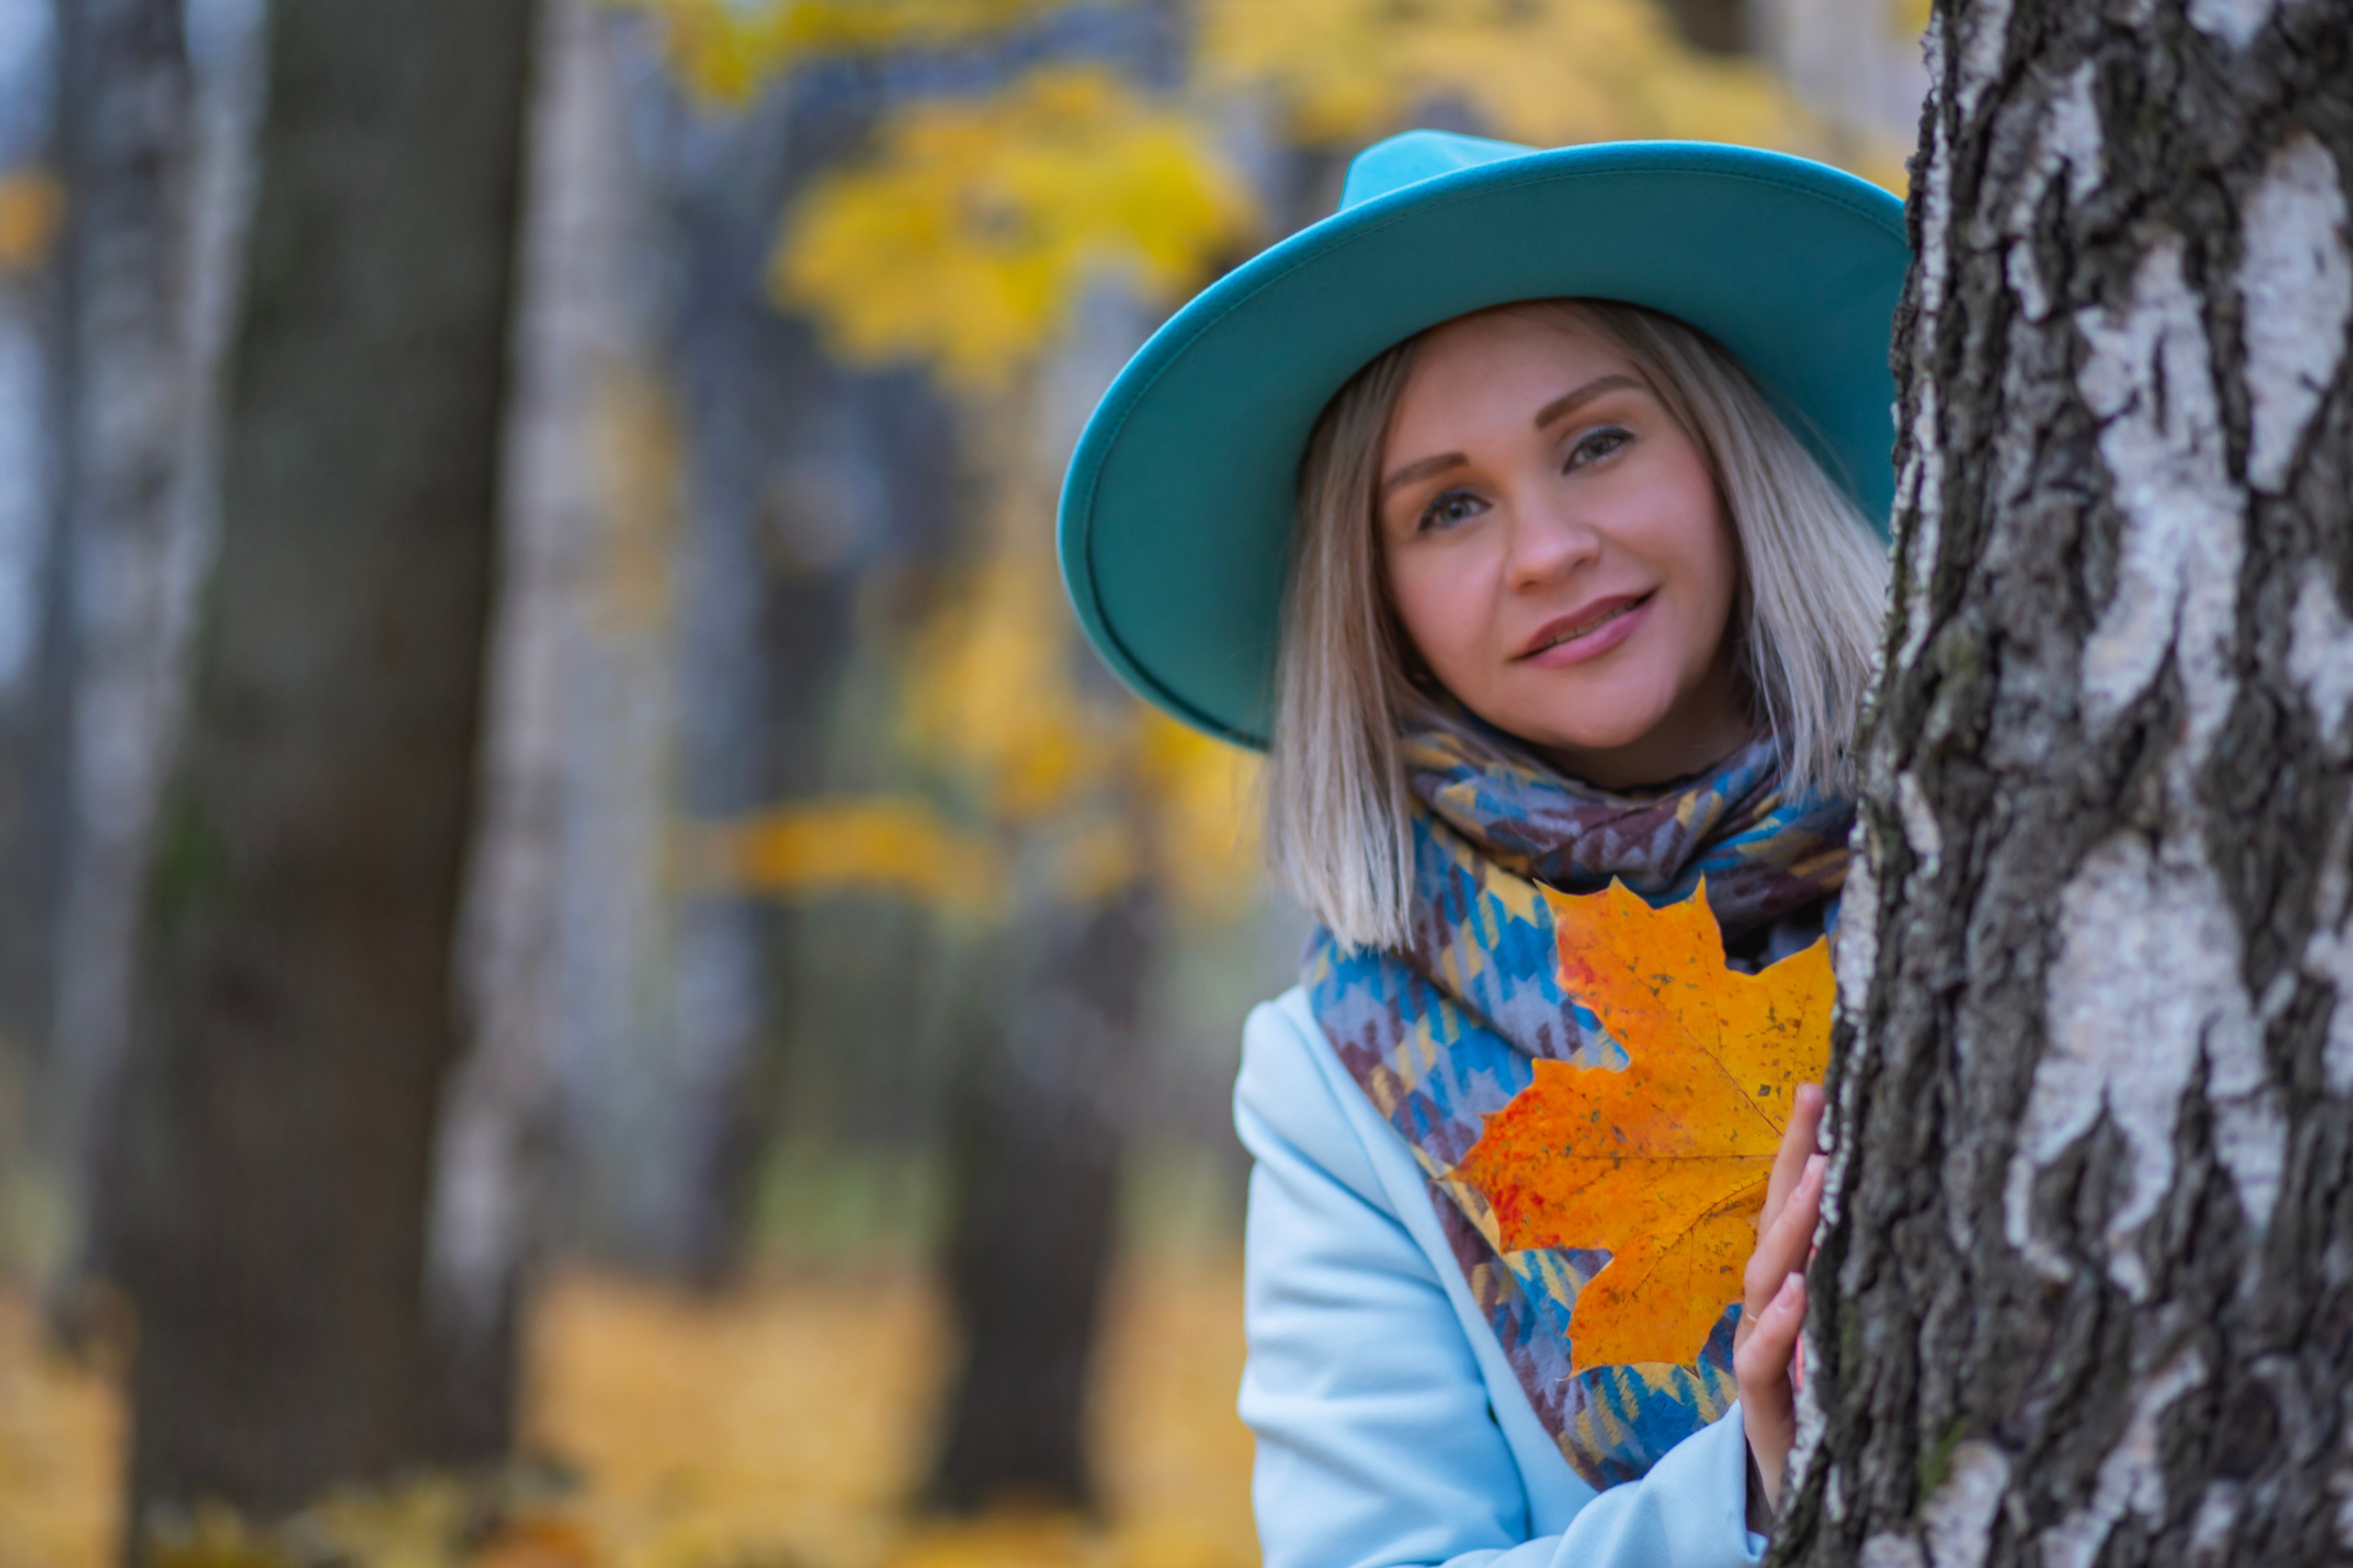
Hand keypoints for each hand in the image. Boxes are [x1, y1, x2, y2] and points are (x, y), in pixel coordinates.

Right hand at [1733, 1082, 1824, 1530]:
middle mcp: (1767, 1304)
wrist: (1801, 1493)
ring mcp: (1759, 1348)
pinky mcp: (1764, 1402)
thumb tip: (1914, 1214)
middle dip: (1789, 1158)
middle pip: (1771, 1219)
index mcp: (1790, 1283)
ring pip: (1764, 1275)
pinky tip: (1798, 1292)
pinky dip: (1778, 1323)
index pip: (1793, 1202)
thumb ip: (1864, 1284)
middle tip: (1813, 1099)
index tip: (1820, 1085)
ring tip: (1819, 1176)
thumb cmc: (1835, 1403)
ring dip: (1791, 1225)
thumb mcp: (1853, 1337)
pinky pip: (1759, 1357)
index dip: (1800, 1144)